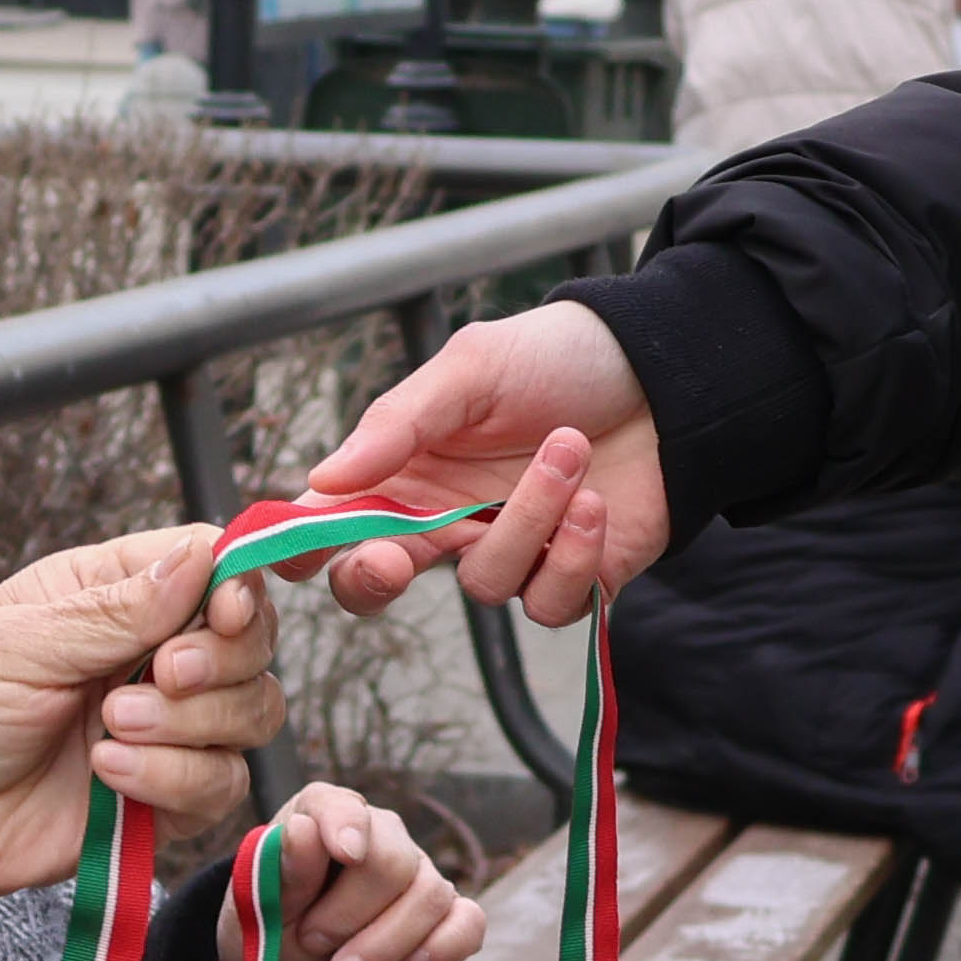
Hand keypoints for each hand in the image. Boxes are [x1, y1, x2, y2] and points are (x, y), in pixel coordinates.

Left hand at [0, 527, 284, 909]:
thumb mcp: (19, 643)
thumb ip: (117, 608)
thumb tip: (203, 558)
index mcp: (112, 593)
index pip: (213, 564)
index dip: (241, 582)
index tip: (228, 609)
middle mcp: (151, 653)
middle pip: (252, 640)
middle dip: (219, 659)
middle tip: (161, 674)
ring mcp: (166, 727)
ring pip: (254, 712)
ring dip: (191, 722)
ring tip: (111, 728)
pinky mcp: (167, 795)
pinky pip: (221, 783)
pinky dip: (173, 778)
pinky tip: (108, 774)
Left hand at [220, 787, 487, 960]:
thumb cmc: (273, 944)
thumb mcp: (262, 917)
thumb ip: (283, 873)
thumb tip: (303, 829)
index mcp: (323, 821)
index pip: (340, 805)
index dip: (345, 825)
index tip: (345, 854)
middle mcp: (380, 839)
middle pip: (393, 859)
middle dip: (350, 913)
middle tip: (312, 942)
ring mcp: (419, 878)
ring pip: (430, 894)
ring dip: (384, 944)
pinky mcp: (448, 922)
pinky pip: (468, 924)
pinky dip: (441, 948)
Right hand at [300, 304, 670, 626]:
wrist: (668, 374)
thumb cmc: (561, 358)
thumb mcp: (471, 368)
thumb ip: (395, 425)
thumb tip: (320, 480)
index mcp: (406, 468)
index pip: (329, 521)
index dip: (298, 546)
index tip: (292, 553)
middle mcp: (446, 519)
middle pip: (375, 582)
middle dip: (373, 578)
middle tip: (393, 556)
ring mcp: (508, 552)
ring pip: (483, 584)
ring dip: (528, 519)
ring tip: (570, 452)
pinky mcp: (571, 579)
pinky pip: (549, 603)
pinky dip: (573, 553)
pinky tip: (597, 501)